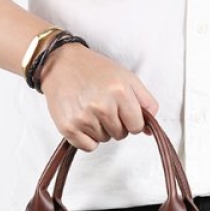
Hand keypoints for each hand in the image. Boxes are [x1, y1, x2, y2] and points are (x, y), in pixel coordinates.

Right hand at [39, 43, 158, 150]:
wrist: (60, 63)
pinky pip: (89, 147)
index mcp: (120, 91)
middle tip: (102, 105)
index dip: (131, 120)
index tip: (122, 111)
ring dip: (100, 129)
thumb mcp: (126, 78)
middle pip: (121, 135)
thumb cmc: (94, 70)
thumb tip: (149, 131)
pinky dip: (87, 138)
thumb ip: (145, 103)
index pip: (137, 126)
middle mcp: (102, 105)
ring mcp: (84, 118)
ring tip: (89, 108)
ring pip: (104, 140)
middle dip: (115, 124)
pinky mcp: (69, 127)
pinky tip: (82, 119)